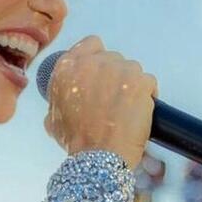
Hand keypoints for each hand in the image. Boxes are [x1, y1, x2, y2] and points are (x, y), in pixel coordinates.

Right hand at [43, 35, 158, 169]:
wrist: (97, 156)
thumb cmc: (76, 139)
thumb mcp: (53, 114)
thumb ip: (58, 97)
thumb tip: (65, 98)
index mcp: (67, 66)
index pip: (90, 44)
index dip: (97, 57)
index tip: (101, 72)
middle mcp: (92, 62)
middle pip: (112, 57)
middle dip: (115, 74)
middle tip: (114, 96)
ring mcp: (118, 69)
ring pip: (132, 69)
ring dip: (131, 84)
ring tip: (127, 107)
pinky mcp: (140, 81)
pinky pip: (149, 82)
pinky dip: (147, 96)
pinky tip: (139, 111)